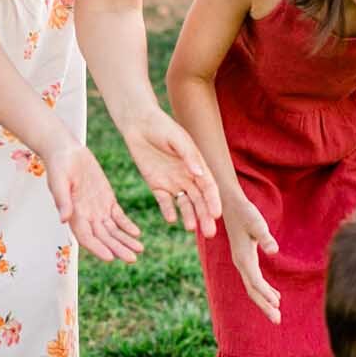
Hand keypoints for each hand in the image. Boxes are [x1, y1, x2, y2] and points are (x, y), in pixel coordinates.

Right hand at [44, 141, 142, 263]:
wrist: (66, 152)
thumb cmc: (58, 165)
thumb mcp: (59, 180)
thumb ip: (62, 200)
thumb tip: (63, 220)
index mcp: (73, 215)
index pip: (86, 238)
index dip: (98, 249)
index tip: (111, 258)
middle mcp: (86, 216)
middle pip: (104, 238)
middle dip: (118, 249)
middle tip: (132, 259)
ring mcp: (97, 209)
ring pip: (113, 230)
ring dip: (125, 241)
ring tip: (140, 250)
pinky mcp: (107, 199)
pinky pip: (118, 216)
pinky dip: (127, 225)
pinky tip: (137, 233)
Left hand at [124, 108, 221, 237]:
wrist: (138, 123)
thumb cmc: (161, 126)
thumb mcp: (177, 139)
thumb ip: (188, 156)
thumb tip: (199, 174)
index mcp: (197, 165)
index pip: (209, 187)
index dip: (213, 201)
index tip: (217, 215)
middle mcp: (188, 176)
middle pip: (199, 200)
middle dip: (205, 216)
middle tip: (209, 233)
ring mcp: (173, 182)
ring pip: (185, 204)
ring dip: (189, 216)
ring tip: (191, 228)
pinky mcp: (157, 185)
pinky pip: (164, 201)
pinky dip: (168, 210)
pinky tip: (171, 219)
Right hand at [223, 195, 280, 322]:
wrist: (229, 205)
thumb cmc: (245, 213)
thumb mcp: (257, 223)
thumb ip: (265, 237)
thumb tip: (274, 250)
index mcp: (243, 258)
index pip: (255, 282)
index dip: (266, 295)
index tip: (277, 306)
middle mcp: (241, 263)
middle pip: (253, 291)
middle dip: (265, 306)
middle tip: (278, 321)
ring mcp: (241, 262)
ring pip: (253, 287)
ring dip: (265, 300)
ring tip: (277, 313)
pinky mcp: (244, 258)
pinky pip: (254, 280)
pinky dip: (263, 290)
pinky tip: (275, 296)